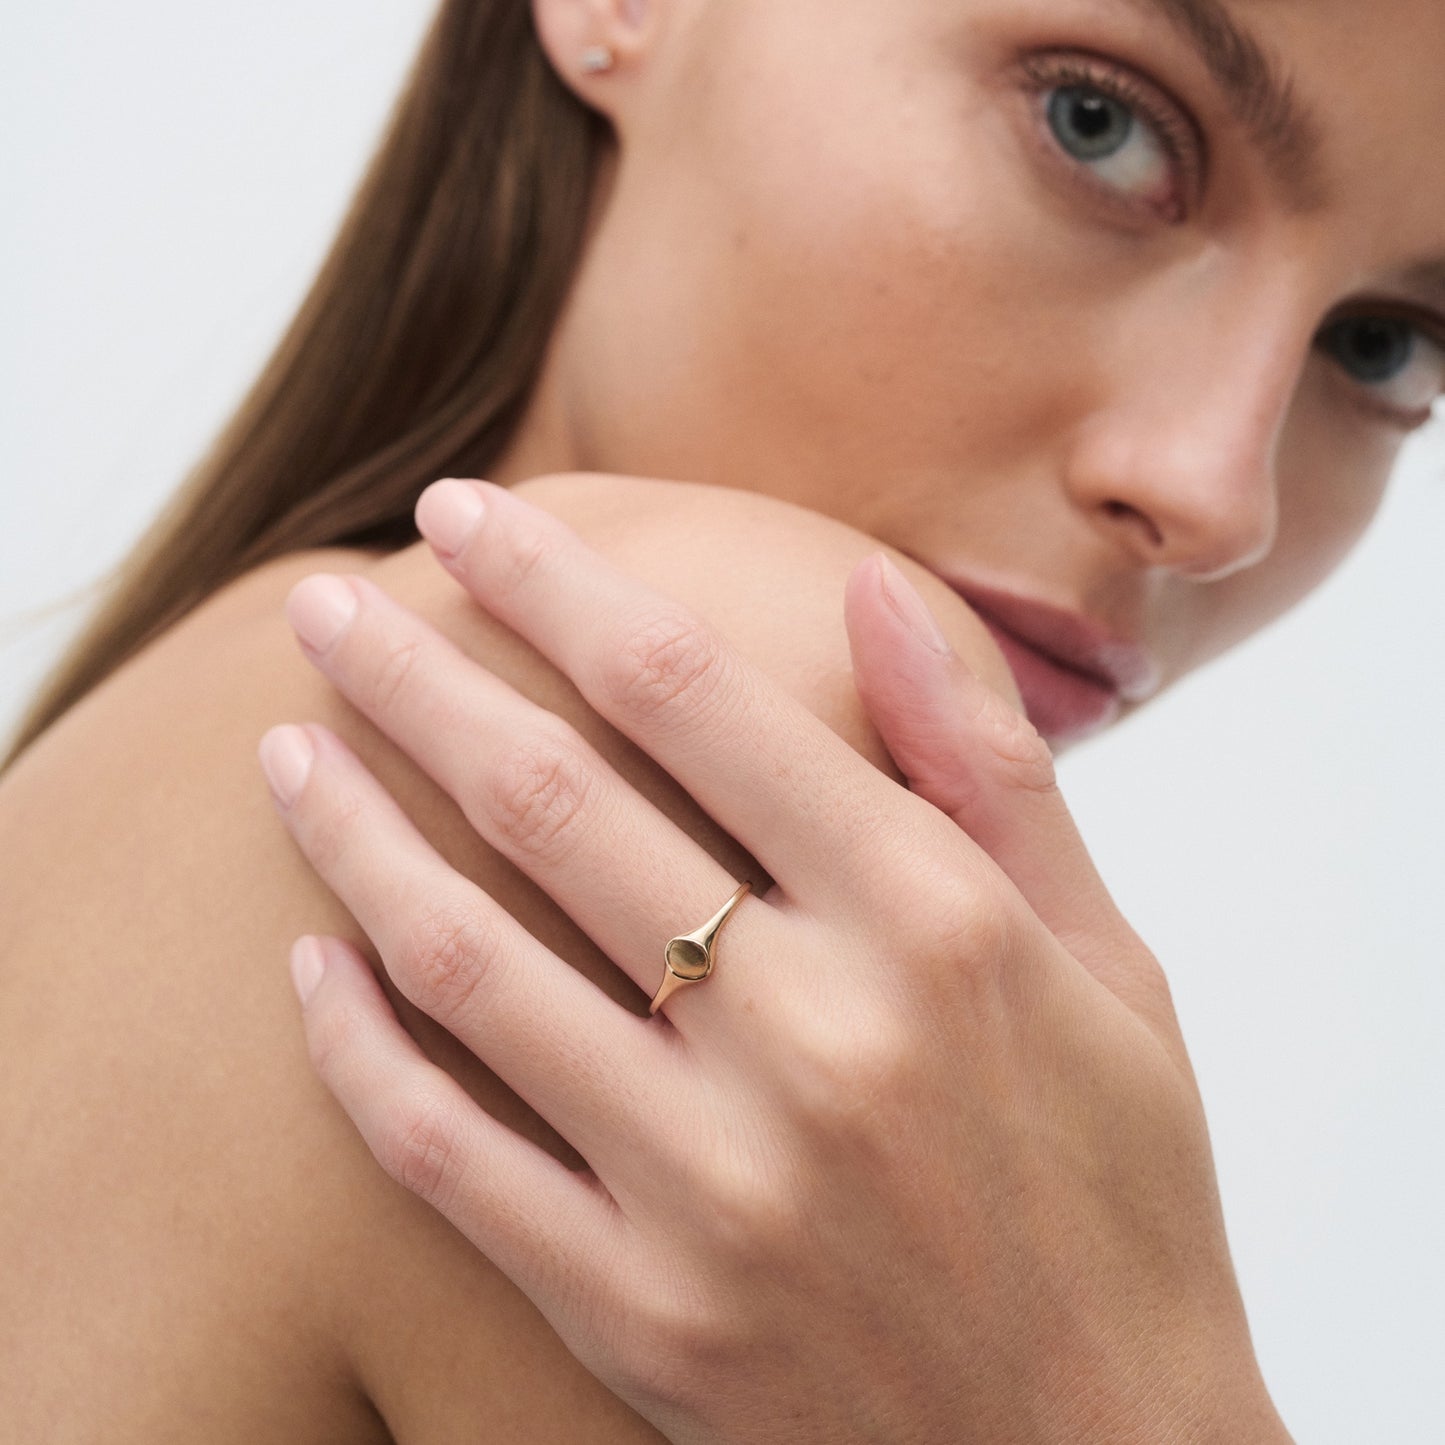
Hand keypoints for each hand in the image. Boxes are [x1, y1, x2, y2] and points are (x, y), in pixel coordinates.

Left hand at [258, 478, 1288, 1443]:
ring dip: (349, 834)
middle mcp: (813, 1039)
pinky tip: (310, 962)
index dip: (554, 583)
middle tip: (322, 603)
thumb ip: (988, 772)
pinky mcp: (641, 1312)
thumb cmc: (1115, 1188)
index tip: (463, 516)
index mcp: (932, 925)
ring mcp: (710, 1187)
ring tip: (283, 748)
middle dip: (414, 675)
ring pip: (464, 961)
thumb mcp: (1108, 963)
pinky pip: (446, 1155)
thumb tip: (874, 594)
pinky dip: (356, 1049)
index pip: (692, 693)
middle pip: (551, 800)